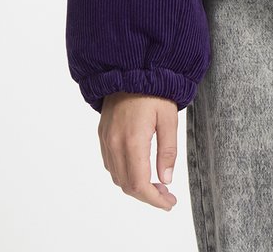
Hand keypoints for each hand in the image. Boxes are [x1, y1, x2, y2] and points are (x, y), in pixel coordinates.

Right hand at [98, 92, 179, 209]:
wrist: (130, 68)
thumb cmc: (154, 90)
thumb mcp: (169, 118)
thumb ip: (168, 150)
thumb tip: (166, 180)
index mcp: (133, 140)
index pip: (140, 184)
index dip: (154, 199)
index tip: (169, 203)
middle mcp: (115, 143)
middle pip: (127, 185)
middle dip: (147, 196)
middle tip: (167, 195)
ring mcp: (106, 140)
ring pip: (117, 177)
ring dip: (135, 187)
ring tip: (156, 184)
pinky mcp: (103, 135)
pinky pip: (111, 164)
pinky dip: (124, 174)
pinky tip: (140, 169)